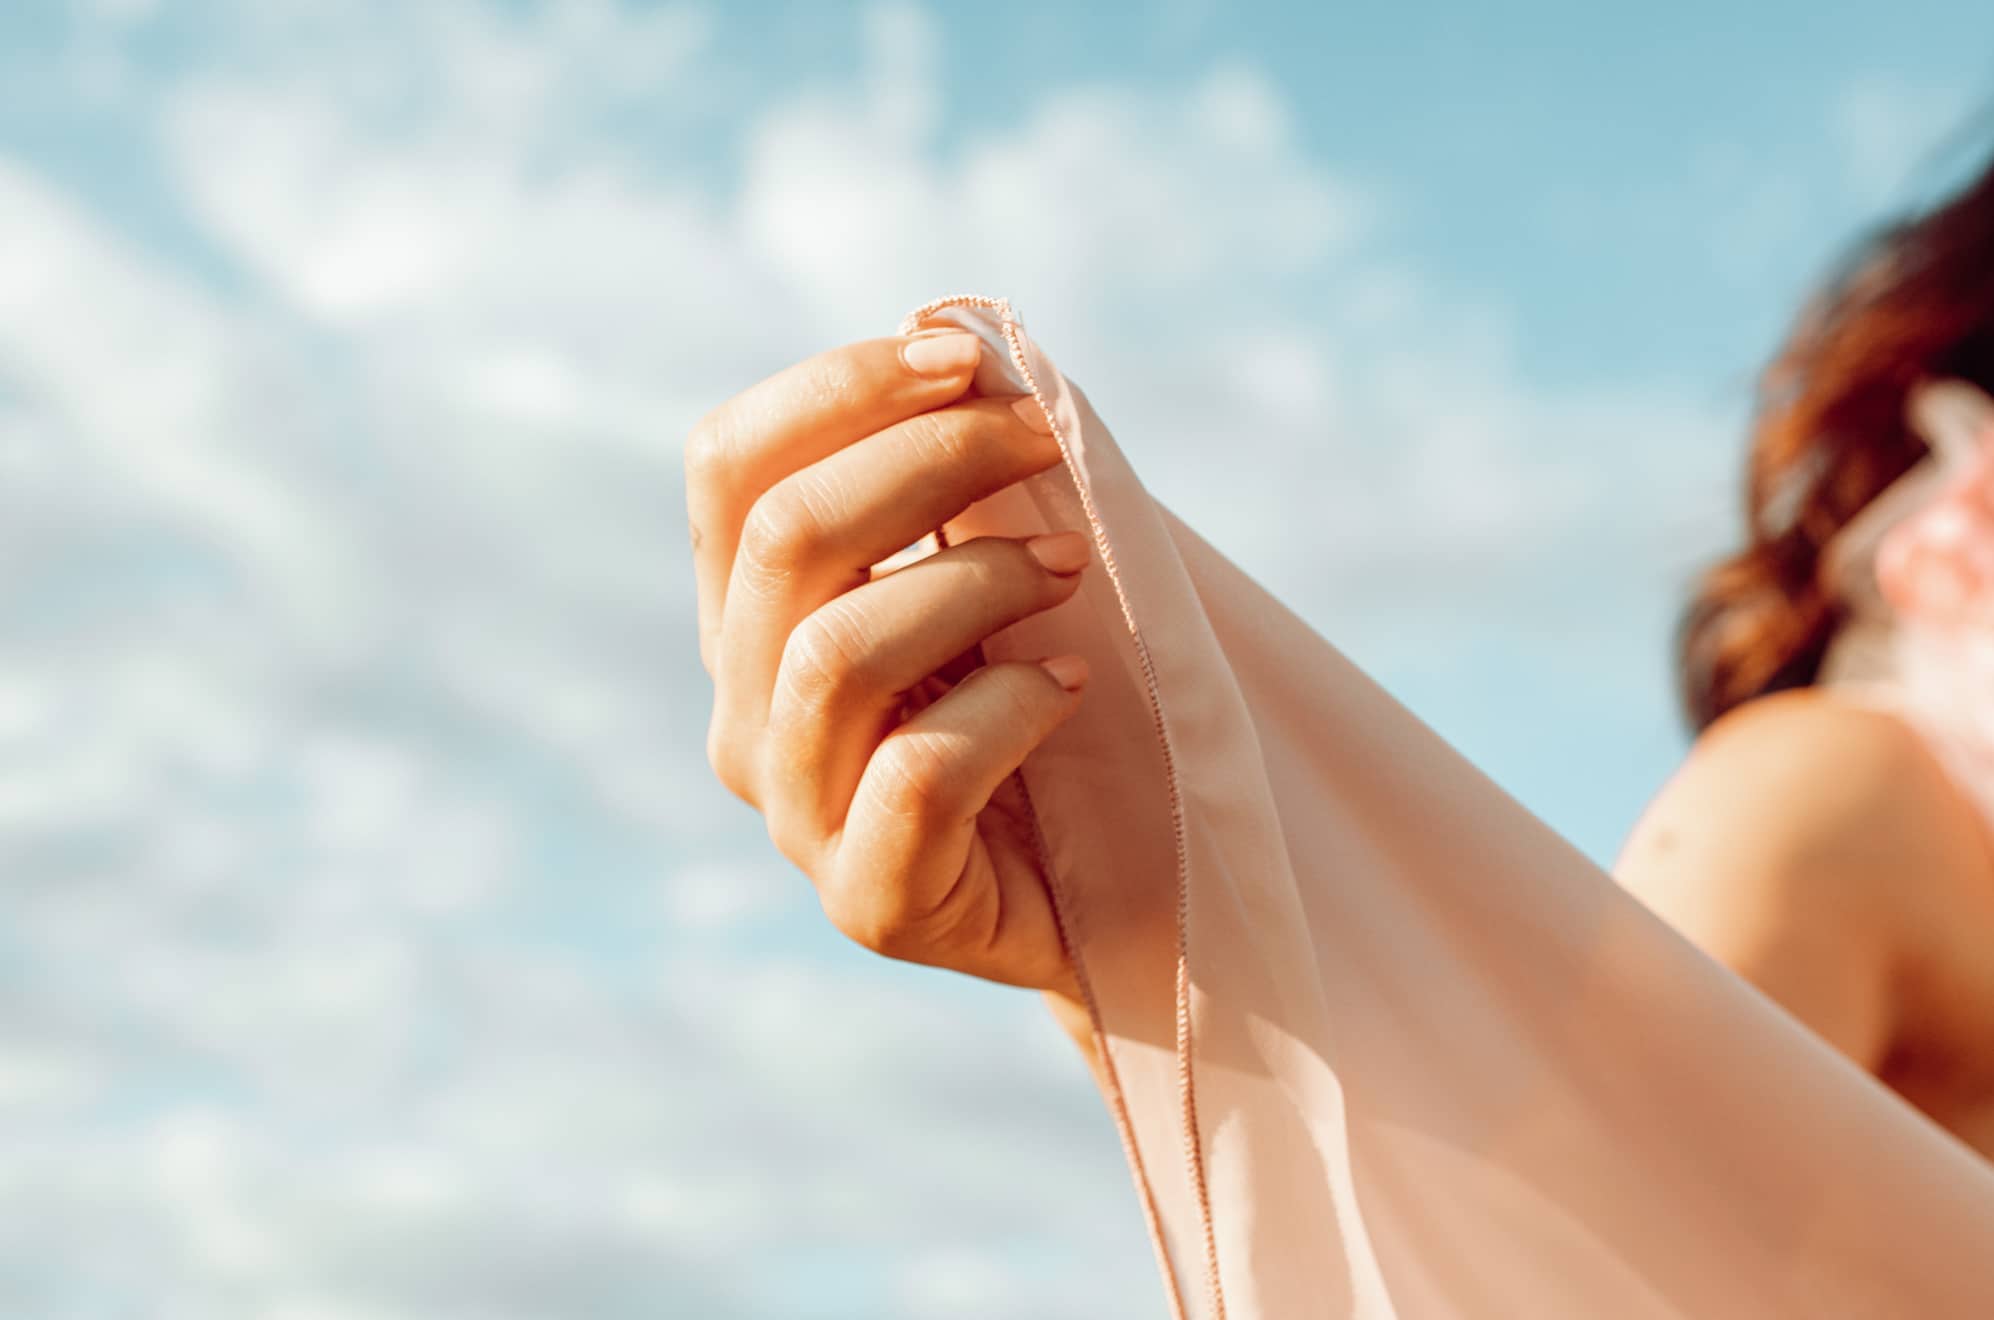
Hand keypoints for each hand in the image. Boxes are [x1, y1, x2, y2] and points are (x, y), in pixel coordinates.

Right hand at [686, 329, 1094, 996]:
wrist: (1103, 897)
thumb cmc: (1040, 711)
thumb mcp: (981, 574)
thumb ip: (953, 479)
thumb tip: (954, 332)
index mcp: (749, 618)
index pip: (726, 466)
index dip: (836, 387)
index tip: (965, 358)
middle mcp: (745, 713)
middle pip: (783, 538)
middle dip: (930, 457)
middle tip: (1045, 439)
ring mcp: (797, 815)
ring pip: (837, 654)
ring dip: (974, 579)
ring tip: (1070, 565)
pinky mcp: (870, 902)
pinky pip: (919, 777)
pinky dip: (1013, 707)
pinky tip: (1072, 684)